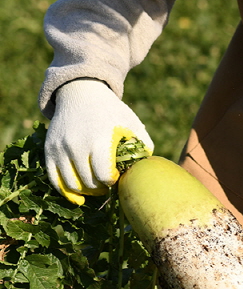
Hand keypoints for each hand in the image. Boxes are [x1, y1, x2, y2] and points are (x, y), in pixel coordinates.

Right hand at [45, 78, 153, 204]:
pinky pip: (54, 179)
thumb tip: (146, 167)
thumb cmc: (112, 111)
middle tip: (108, 185)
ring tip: (96, 188)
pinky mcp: (49, 150)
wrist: (81, 93)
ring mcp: (61, 148)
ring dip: (85, 192)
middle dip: (101, 189)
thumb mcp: (132, 123)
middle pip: (89, 183)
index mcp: (100, 140)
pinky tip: (78, 196)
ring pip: (71, 185)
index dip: (113, 181)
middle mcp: (77, 146)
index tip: (118, 176)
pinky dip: (65, 191)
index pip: (105, 176)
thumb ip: (143, 145)